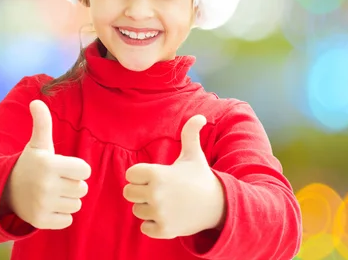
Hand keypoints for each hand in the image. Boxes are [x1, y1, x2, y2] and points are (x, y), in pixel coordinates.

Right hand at [2, 100, 91, 229]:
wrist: (6, 190)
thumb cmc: (31, 163)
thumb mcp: (38, 143)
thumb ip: (42, 123)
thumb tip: (36, 102)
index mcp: (49, 164)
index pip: (85, 170)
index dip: (77, 168)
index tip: (63, 166)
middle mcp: (46, 185)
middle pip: (82, 188)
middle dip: (73, 184)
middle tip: (57, 180)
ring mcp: (43, 204)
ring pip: (76, 205)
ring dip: (68, 199)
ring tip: (52, 192)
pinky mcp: (41, 221)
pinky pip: (68, 220)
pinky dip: (61, 215)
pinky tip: (49, 206)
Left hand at [123, 115, 224, 238]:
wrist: (219, 205)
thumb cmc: (201, 177)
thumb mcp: (194, 155)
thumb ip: (190, 134)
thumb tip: (199, 116)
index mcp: (158, 174)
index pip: (130, 174)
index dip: (140, 174)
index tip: (154, 175)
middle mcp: (156, 194)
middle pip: (128, 192)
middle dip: (140, 191)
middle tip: (157, 189)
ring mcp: (160, 213)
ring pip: (136, 210)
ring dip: (147, 207)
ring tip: (164, 202)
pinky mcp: (164, 230)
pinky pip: (144, 228)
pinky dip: (152, 224)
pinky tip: (166, 216)